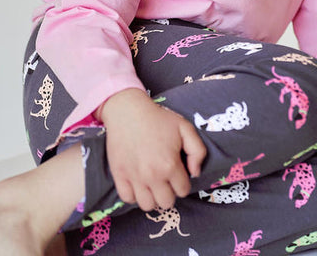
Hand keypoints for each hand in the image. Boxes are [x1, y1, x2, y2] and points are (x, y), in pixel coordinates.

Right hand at [97, 88, 206, 210]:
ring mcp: (134, 177)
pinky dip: (134, 194)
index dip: (182, 181)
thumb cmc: (158, 118)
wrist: (128, 110)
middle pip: (166, 202)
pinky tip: (138, 182)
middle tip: (165, 178)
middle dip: (169, 192)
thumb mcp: (185, 127)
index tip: (177, 171)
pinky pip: (128, 199)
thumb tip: (194, 173)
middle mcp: (152, 175)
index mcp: (170, 165)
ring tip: (152, 183)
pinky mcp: (119, 175)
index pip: (183, 190)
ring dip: (152, 196)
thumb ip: (198, 151)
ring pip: (147, 205)